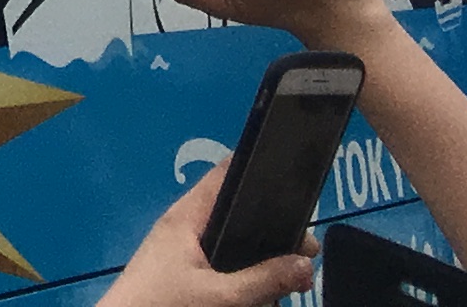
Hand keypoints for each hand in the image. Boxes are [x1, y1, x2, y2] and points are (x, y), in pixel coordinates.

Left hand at [94, 165, 319, 306]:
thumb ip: (263, 280)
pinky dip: (244, 277)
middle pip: (237, 216)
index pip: (224, 175)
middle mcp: (184, 228)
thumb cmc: (161, 306)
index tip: (295, 186)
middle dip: (273, 234)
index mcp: (186, 217)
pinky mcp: (183, 276)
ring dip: (261, 262)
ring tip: (293, 278)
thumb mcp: (219, 297)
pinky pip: (222, 267)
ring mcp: (182, 253)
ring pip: (233, 246)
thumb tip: (304, 264)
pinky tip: (264, 295)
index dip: (259, 173)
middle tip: (306, 253)